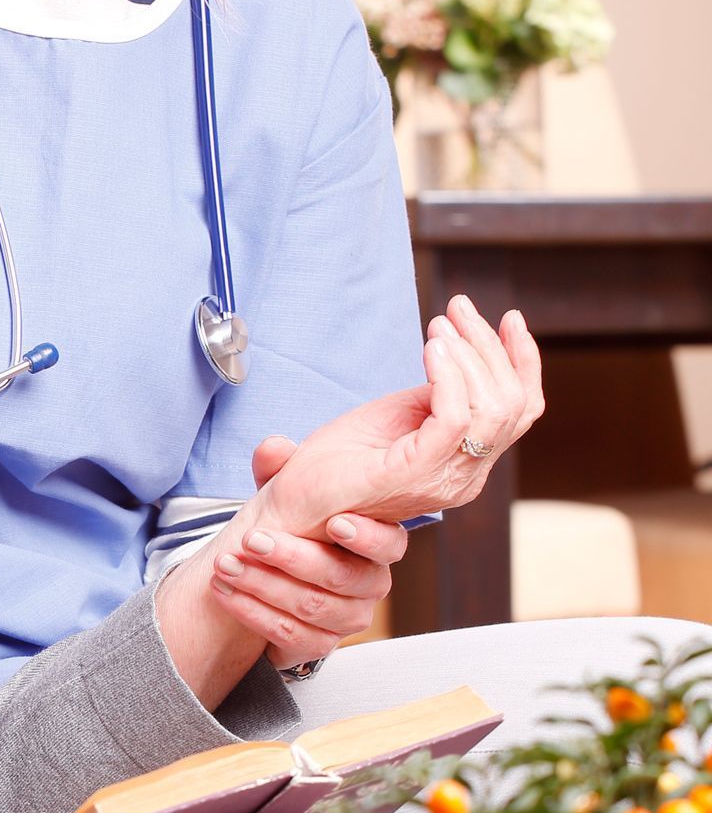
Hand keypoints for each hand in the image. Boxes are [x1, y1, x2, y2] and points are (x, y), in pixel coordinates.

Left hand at [158, 491, 404, 703]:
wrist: (265, 577)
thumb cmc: (288, 527)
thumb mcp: (283, 493)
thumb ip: (280, 469)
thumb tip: (273, 447)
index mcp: (374, 542)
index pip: (389, 543)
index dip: (367, 536)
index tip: (333, 523)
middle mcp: (370, 583)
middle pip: (341, 576)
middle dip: (291, 557)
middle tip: (250, 540)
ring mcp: (348, 618)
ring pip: (312, 606)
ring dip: (262, 584)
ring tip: (225, 565)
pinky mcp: (320, 644)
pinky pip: (290, 634)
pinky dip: (252, 612)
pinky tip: (225, 592)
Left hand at [254, 299, 542, 542]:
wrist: (290, 504)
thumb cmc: (336, 462)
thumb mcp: (393, 417)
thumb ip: (431, 398)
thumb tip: (455, 357)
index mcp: (464, 463)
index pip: (520, 410)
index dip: (521, 361)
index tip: (508, 317)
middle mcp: (465, 477)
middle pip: (511, 404)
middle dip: (490, 346)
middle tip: (457, 308)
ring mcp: (443, 480)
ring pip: (491, 408)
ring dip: (469, 355)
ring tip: (438, 327)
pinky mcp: (414, 474)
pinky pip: (453, 418)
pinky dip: (448, 376)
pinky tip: (431, 349)